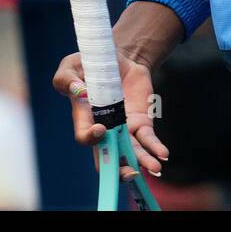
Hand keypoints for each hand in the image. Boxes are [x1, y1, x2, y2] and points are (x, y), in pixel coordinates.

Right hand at [52, 48, 169, 179]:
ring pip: (131, 152)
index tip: (101, 129)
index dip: (91, 137)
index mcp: (84, 117)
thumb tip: (78, 90)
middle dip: (118, 169)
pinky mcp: (141, 122)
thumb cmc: (90, 63)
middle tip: (129, 173)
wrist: (119, 58)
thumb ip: (67, 77)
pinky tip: (163, 155)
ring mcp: (123, 128)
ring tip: (154, 168)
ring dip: (142, 162)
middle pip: (108, 156)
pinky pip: (148, 139)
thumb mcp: (72, 65)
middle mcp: (103, 129)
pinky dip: (155, 148)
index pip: (84, 136)